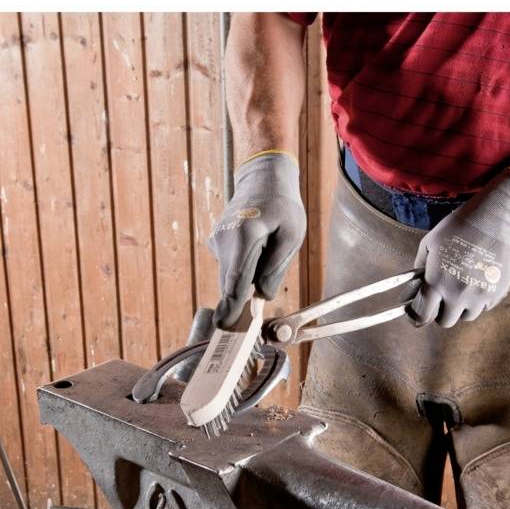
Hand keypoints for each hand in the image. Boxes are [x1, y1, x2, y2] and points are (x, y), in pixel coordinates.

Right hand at [208, 151, 305, 327]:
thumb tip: (261, 294)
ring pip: (230, 278)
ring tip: (267, 253)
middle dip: (241, 303)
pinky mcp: (217, 245)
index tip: (225, 328)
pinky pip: (231, 268)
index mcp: (244, 237)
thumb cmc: (282, 206)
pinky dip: (243, 271)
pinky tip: (258, 250)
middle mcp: (224, 241)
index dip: (232, 308)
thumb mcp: (292, 235)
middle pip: (230, 284)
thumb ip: (276, 267)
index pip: (236, 281)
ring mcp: (217, 243)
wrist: (262, 179)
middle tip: (253, 320)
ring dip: (246, 281)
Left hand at [407, 170, 509, 327]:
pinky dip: (479, 300)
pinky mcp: (498, 293)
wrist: (500, 218)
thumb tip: (416, 285)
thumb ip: (420, 267)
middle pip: (445, 321)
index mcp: (437, 282)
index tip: (417, 314)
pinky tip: (478, 281)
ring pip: (466, 316)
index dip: (417, 316)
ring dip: (461, 307)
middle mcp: (458, 294)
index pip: (422, 315)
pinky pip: (485, 307)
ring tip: (462, 287)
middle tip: (442, 297)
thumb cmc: (461, 226)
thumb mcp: (430, 242)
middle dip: (441, 311)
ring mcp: (480, 296)